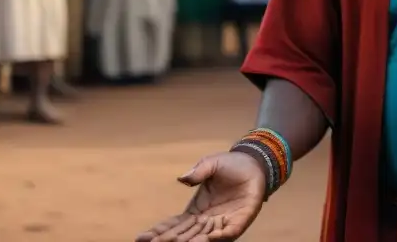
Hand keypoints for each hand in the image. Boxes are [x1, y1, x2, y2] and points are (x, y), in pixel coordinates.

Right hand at [135, 152, 265, 240]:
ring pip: (204, 237)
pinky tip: (210, 239)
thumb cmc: (230, 165)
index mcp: (196, 210)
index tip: (142, 237)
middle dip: (170, 240)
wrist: (254, 163)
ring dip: (192, 241)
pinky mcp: (240, 220)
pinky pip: (229, 232)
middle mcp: (207, 220)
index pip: (175, 225)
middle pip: (186, 235)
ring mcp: (223, 222)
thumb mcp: (210, 165)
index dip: (160, 231)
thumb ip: (198, 172)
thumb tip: (182, 179)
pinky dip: (220, 237)